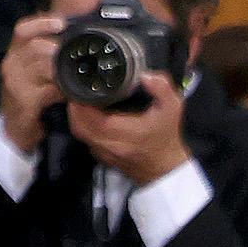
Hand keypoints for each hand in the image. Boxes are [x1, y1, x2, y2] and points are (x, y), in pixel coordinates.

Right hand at [0, 12, 63, 153]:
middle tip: (78, 54)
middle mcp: (11, 65)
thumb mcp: (35, 72)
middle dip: (58, 49)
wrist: (14, 130)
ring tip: (77, 73)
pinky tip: (69, 93)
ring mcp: (16, 84)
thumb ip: (48, 56)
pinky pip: (47, 91)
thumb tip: (75, 40)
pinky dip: (62, 90)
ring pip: (41, 66)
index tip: (61, 21)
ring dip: (62, 69)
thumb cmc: (29, 98)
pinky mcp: (24, 102)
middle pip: (34, 46)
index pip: (23, 30)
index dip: (41, 22)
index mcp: (15, 54)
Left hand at [62, 73, 191, 192]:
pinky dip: (84, 127)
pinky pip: (87, 140)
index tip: (82, 85)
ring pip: (80, 134)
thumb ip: (162, 88)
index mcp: (124, 133)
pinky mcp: (104, 157)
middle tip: (77, 89)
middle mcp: (110, 145)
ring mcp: (105, 153)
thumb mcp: (172, 109)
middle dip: (74, 107)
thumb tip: (145, 76)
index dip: (81, 101)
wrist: (167, 171)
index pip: (89, 118)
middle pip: (79, 125)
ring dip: (77, 117)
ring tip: (82, 99)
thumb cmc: (169, 139)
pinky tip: (90, 115)